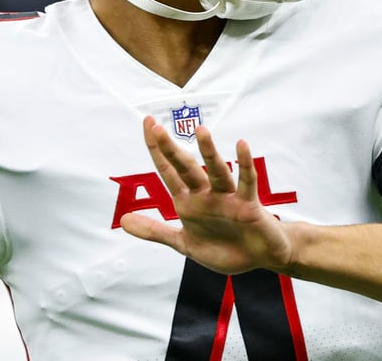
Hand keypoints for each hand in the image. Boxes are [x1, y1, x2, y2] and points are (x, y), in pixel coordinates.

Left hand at [120, 116, 295, 275]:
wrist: (258, 259)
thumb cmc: (224, 248)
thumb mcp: (184, 244)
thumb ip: (155, 231)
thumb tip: (123, 220)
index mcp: (187, 201)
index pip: (168, 171)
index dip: (156, 150)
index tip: (147, 123)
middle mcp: (205, 194)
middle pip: (185, 168)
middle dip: (171, 149)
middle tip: (156, 127)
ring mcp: (226, 197)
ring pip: (215, 170)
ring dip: (208, 152)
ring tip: (200, 131)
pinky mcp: (248, 204)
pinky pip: (246, 181)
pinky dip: (244, 164)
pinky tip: (241, 145)